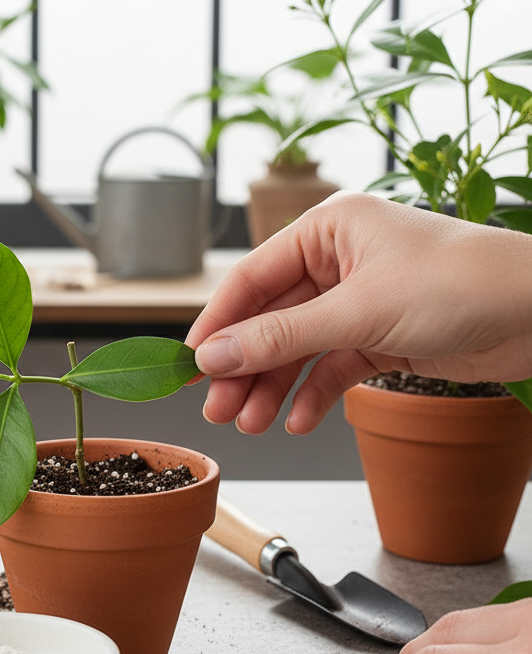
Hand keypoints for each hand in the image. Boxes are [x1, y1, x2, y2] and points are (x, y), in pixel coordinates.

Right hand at [185, 192, 531, 434]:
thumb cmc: (463, 283)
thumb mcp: (358, 311)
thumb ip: (281, 336)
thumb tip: (214, 356)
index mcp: (327, 230)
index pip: (252, 278)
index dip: (218, 324)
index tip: (191, 364)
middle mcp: (339, 260)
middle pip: (271, 318)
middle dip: (244, 367)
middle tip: (219, 408)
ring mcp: (360, 299)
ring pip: (299, 347)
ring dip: (274, 387)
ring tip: (252, 424)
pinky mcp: (383, 334)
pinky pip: (334, 366)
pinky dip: (316, 394)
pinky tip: (299, 420)